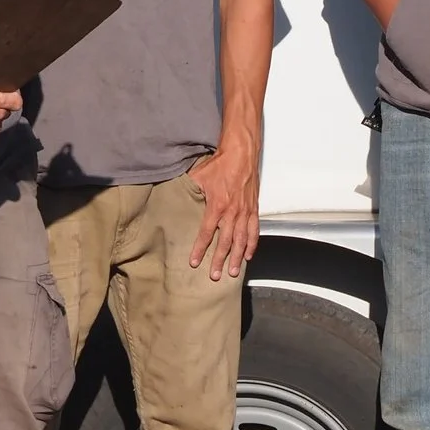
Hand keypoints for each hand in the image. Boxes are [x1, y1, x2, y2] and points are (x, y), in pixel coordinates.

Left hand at [185, 142, 260, 281]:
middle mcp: (232, 212)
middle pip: (225, 242)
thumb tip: (175, 195)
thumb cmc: (220, 163)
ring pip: (241, 240)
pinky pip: (254, 231)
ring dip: (236, 257)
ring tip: (233, 271)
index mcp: (217, 206)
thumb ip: (189, 190)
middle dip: (219, 260)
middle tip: (215, 275)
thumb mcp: (198, 176)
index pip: (206, 233)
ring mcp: (245, 212)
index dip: (200, 249)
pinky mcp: (254, 209)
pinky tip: (248, 255)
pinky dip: (252, 244)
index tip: (194, 262)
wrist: (241, 153)